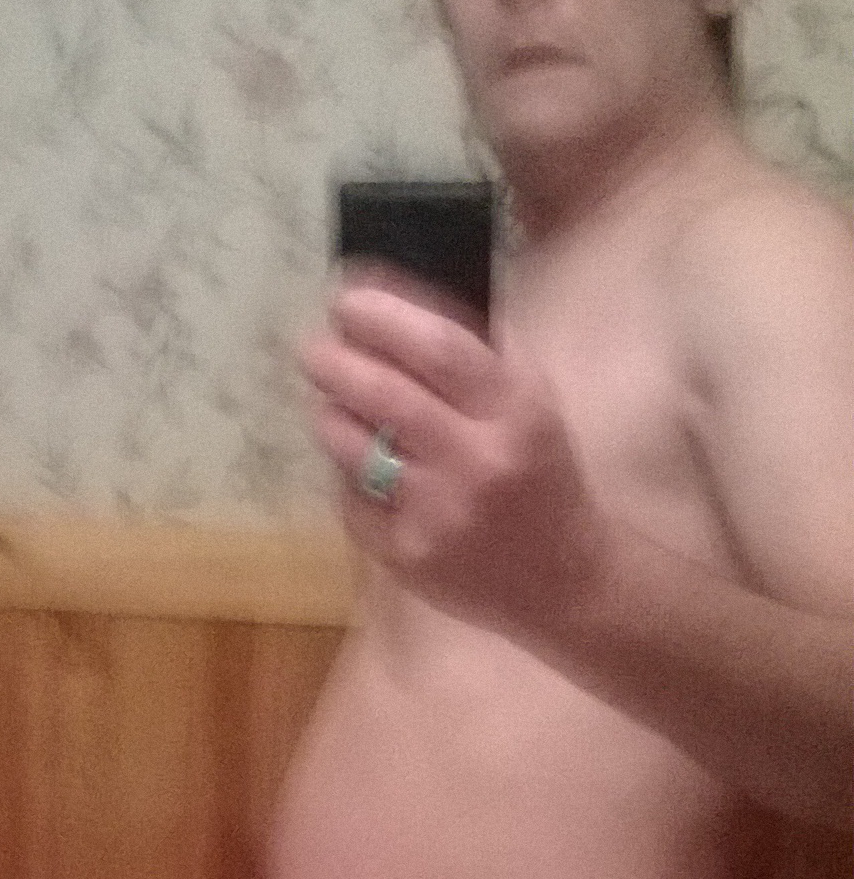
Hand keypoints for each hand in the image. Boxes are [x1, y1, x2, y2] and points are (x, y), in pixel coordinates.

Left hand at [299, 283, 610, 643]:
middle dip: (336, 362)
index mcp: (517, 410)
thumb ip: (477, 356)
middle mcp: (477, 460)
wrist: (563, 580)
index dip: (383, 316)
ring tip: (330, 400)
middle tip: (314, 349)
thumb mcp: (532, 405)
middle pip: (385, 394)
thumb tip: (394, 302)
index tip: (347, 298)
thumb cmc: (542, 477)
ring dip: (330, 414)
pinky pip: (354, 497)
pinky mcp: (406, 555)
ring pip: (355, 447)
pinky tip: (358, 462)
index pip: (438, 347)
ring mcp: (437, 513)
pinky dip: (347, 472)